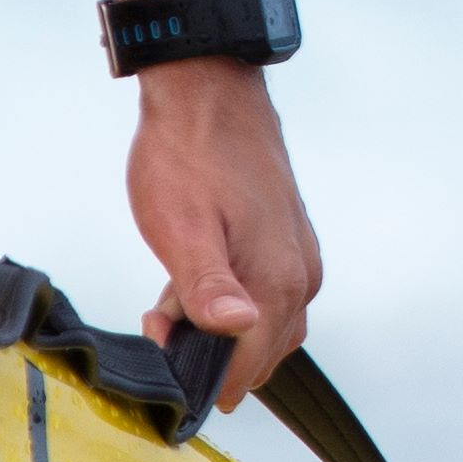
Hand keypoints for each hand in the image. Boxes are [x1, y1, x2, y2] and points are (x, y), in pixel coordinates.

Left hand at [124, 59, 321, 380]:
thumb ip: (207, 287)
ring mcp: (300, 259)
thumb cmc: (188, 154)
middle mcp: (302, 277)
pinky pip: (266, 298)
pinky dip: (230, 302)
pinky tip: (193, 273)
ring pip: (262, 328)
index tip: (160, 340)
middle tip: (160, 312)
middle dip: (207, 351)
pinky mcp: (290, 243)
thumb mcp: (181, 226)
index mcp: (279, 281)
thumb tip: (236, 331)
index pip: (247, 368)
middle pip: (259, 355)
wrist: (207, 90)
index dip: (198, 372)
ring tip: (172, 291)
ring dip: (216, 327)